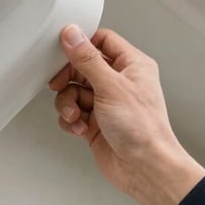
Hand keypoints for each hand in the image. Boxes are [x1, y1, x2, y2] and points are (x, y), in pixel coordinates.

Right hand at [51, 25, 204, 204]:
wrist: (145, 169)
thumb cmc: (142, 129)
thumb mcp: (110, 86)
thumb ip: (87, 59)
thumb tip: (72, 34)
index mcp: (131, 65)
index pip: (102, 41)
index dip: (82, 44)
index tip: (63, 50)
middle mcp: (119, 82)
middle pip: (82, 66)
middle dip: (68, 78)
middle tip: (59, 84)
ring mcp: (107, 102)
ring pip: (74, 90)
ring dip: (68, 103)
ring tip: (74, 115)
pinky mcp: (95, 122)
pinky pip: (73, 111)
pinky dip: (71, 120)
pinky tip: (79, 127)